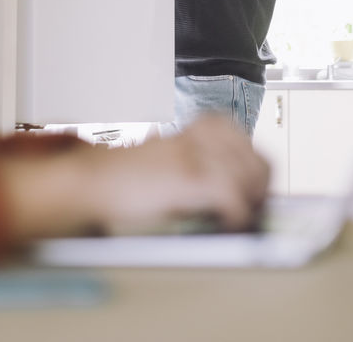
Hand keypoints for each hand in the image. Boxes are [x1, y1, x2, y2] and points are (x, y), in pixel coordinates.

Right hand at [88, 115, 269, 232]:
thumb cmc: (127, 176)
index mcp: (198, 129)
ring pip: (251, 175)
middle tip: (251, 210)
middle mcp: (200, 137)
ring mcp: (195, 154)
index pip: (247, 143)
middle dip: (261, 189)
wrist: (91, 179)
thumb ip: (199, 162)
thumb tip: (234, 190)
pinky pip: (231, 193)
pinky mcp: (186, 176)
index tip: (254, 192)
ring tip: (239, 219)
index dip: (257, 170)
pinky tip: (228, 224)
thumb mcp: (170, 157)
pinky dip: (237, 213)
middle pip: (258, 160)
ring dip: (252, 202)